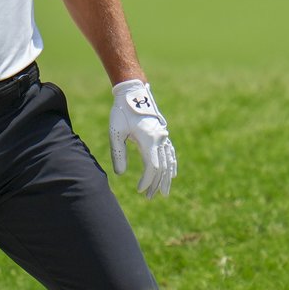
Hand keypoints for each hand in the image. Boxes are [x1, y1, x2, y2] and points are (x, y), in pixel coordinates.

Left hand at [108, 80, 176, 198]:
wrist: (133, 92)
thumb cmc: (121, 112)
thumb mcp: (116, 132)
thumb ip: (118, 153)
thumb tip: (120, 174)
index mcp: (149, 139)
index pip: (152, 167)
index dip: (147, 181)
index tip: (140, 190)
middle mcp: (159, 138)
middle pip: (162, 167)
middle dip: (157, 183)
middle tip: (149, 197)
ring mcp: (162, 135)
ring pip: (168, 160)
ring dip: (166, 177)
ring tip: (164, 192)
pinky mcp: (161, 132)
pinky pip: (170, 152)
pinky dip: (171, 164)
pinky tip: (172, 174)